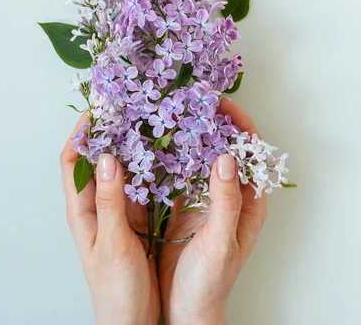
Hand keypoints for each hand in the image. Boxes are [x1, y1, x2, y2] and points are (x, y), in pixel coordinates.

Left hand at [60, 113, 160, 324]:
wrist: (135, 321)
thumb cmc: (115, 290)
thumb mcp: (111, 243)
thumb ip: (109, 201)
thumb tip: (107, 157)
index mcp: (82, 211)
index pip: (72, 162)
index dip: (80, 135)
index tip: (96, 110)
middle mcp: (99, 205)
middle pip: (98, 160)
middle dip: (109, 133)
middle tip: (127, 110)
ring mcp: (120, 210)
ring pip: (123, 170)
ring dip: (132, 148)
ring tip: (149, 124)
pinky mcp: (140, 218)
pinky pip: (144, 186)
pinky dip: (152, 168)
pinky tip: (167, 156)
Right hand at [159, 98, 267, 324]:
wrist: (185, 311)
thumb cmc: (210, 283)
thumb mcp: (221, 241)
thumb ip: (225, 201)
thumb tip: (225, 157)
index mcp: (247, 202)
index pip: (250, 153)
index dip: (239, 125)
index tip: (222, 103)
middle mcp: (227, 194)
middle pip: (223, 147)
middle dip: (210, 122)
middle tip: (191, 99)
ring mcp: (203, 197)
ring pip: (198, 156)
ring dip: (186, 134)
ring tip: (170, 110)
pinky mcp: (180, 204)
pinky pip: (176, 172)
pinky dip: (167, 155)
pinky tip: (153, 140)